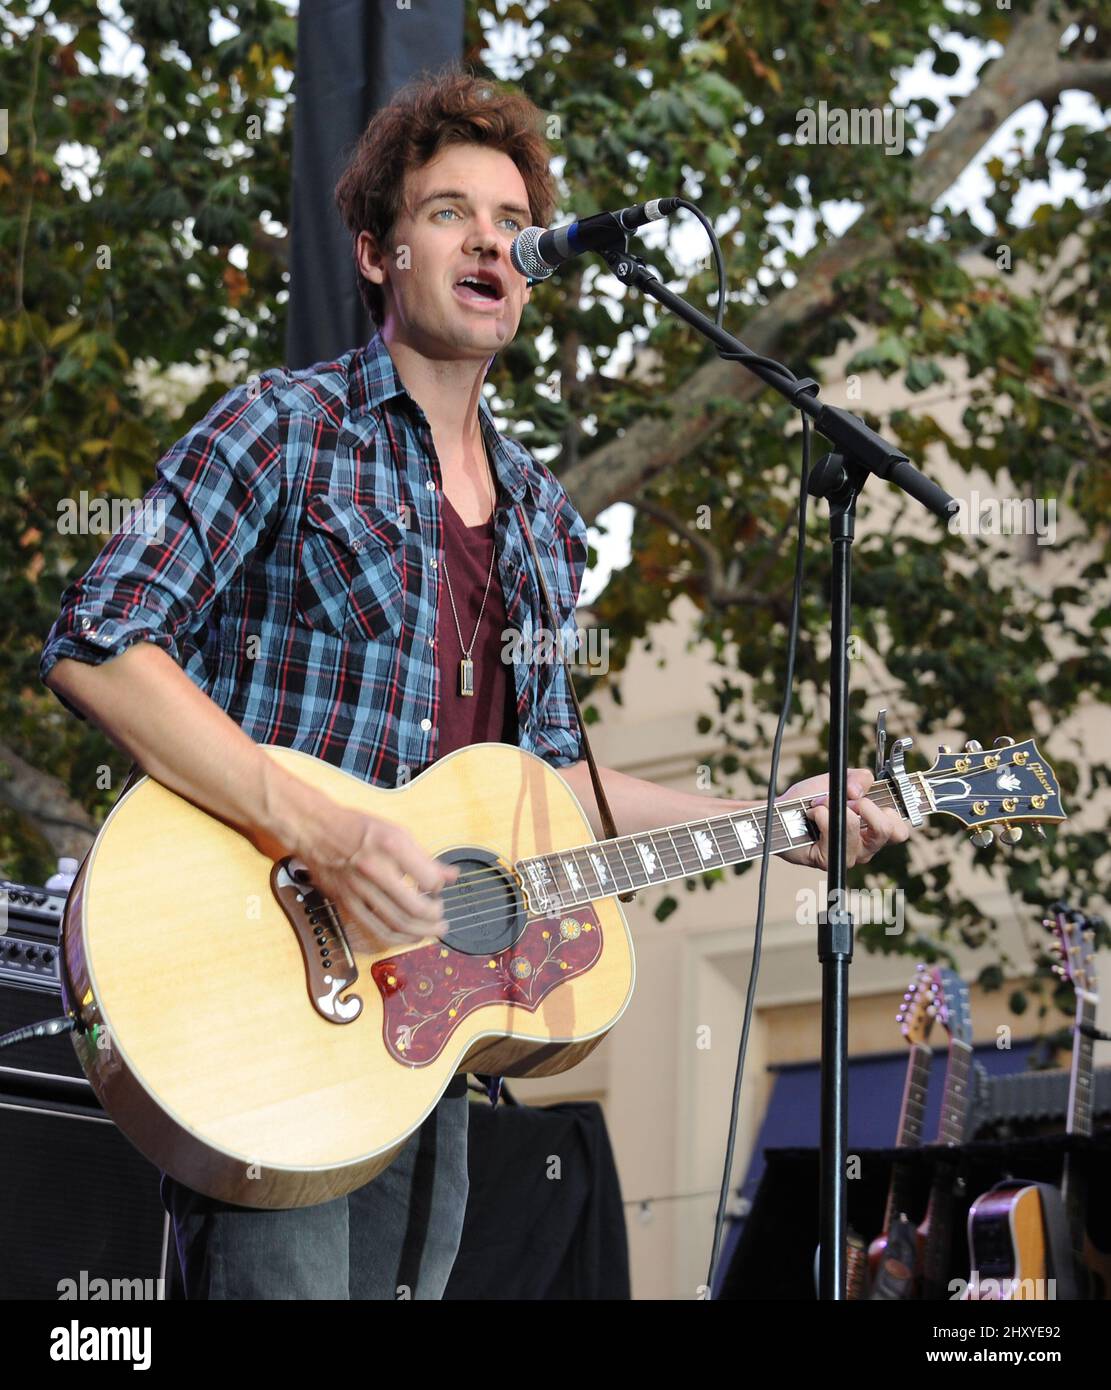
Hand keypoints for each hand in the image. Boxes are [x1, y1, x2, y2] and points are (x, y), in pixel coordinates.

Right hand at [290, 797, 457, 952]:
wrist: (315, 831)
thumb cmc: (357, 830)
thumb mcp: (396, 833)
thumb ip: (424, 857)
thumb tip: (451, 875)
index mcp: (391, 845)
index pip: (428, 878)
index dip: (440, 887)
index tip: (440, 887)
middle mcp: (374, 869)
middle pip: (413, 908)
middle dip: (434, 917)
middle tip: (442, 917)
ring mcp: (359, 889)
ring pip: (395, 924)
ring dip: (420, 932)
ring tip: (432, 930)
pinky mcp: (347, 904)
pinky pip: (375, 930)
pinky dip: (396, 938)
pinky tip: (408, 936)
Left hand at [778, 767, 910, 870]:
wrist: (781, 811)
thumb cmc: (810, 800)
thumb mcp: (837, 780)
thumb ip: (858, 778)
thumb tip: (860, 789)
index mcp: (873, 830)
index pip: (900, 831)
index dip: (893, 813)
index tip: (873, 798)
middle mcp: (865, 847)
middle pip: (888, 831)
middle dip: (869, 807)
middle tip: (851, 801)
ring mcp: (847, 855)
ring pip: (856, 826)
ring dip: (836, 806)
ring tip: (821, 803)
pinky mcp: (829, 858)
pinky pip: (833, 829)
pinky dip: (821, 813)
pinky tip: (812, 813)